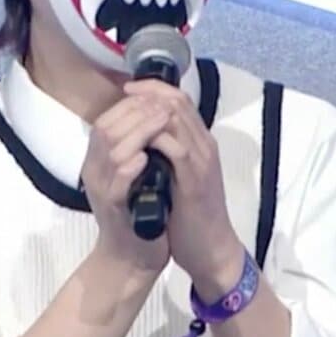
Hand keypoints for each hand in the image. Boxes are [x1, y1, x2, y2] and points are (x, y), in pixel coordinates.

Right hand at [81, 94, 171, 275]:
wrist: (131, 259)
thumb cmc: (137, 213)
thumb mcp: (133, 175)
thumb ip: (134, 148)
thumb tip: (151, 114)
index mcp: (97, 160)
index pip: (106, 120)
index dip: (130, 105)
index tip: (156, 98)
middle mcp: (93, 171)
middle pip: (106, 128)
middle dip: (137, 112)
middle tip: (163, 105)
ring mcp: (100, 190)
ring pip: (111, 151)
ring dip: (139, 132)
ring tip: (162, 121)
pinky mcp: (112, 210)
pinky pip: (116, 184)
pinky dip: (129, 167)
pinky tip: (145, 157)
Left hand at [123, 80, 243, 296]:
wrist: (210, 248)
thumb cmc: (190, 213)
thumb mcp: (178, 175)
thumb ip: (167, 153)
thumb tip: (143, 134)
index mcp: (200, 142)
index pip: (179, 100)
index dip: (153, 88)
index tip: (129, 88)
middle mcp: (205, 145)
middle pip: (178, 101)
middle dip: (148, 93)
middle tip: (125, 92)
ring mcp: (202, 161)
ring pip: (177, 119)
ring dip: (148, 112)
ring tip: (126, 113)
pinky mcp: (196, 180)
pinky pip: (175, 149)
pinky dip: (154, 140)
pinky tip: (136, 142)